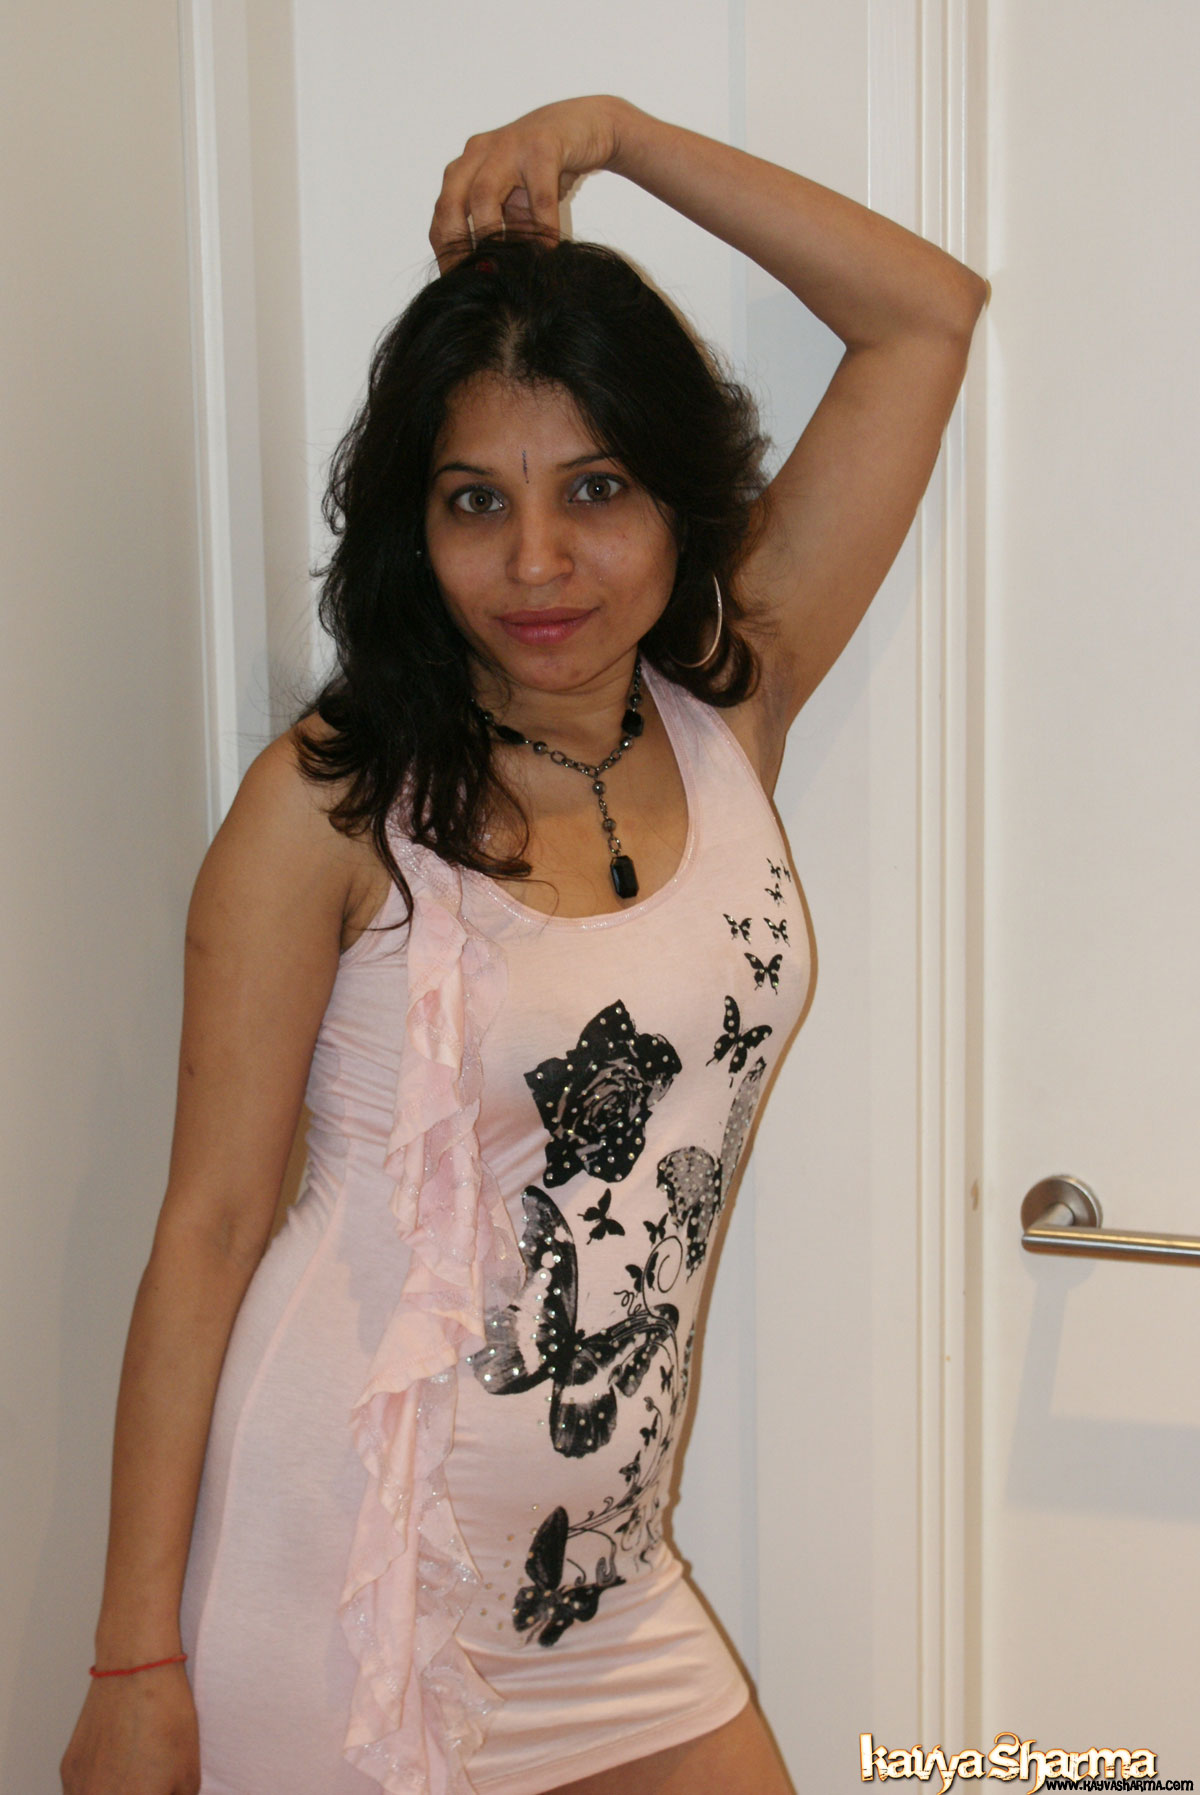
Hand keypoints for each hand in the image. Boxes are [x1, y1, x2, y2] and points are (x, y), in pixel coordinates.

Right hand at [60, 1668, 199, 1794]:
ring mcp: (77, 1790)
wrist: (136, 1671)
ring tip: (136, 1778)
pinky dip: (99, 1787)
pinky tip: (119, 1766)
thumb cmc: (166, 1718)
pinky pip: (82, 1791)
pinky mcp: (69, 1770)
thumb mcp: (188, 1778)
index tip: (161, 1792)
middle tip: (150, 1785)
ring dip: (116, 1794)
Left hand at [430, 96, 628, 265]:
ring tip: (508, 268)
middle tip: (478, 281)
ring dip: (493, 238)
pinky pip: (538, 195)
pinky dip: (542, 227)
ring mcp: (507, 146)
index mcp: (465, 169)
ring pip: (484, 195)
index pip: (442, 217)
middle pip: (451, 205)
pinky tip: (550, 250)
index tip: (459, 286)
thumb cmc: (545, 170)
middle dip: (459, 248)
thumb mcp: (516, 204)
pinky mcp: (541, 146)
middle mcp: (477, 154)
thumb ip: (499, 231)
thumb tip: (488, 278)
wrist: (586, 126)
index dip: (447, 254)